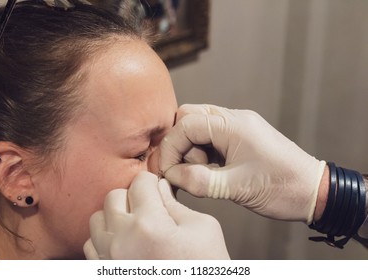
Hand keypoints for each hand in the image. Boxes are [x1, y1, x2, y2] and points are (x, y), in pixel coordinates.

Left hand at [83, 171, 229, 259]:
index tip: (157, 189)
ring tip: (136, 227)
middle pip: (113, 196)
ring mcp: (109, 259)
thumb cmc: (204, 269)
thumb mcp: (202, 228)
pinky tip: (126, 243)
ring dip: (115, 217)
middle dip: (132, 197)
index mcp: (149, 225)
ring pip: (98, 219)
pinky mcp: (104, 271)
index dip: (152, 182)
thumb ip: (175, 203)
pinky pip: (91, 244)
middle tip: (149, 208)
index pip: (139, 182)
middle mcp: (122, 241)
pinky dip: (106, 239)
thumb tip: (159, 188)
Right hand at [160, 104, 325, 222]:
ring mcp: (238, 127)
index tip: (168, 171)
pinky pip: (211, 137)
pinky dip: (203, 152)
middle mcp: (234, 119)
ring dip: (192, 149)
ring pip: (199, 126)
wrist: (312, 190)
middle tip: (187, 169)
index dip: (171, 147)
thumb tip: (171, 175)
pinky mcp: (241, 137)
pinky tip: (212, 170)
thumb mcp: (235, 188)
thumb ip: (198, 180)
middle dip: (180, 144)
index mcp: (233, 125)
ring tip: (204, 173)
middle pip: (189, 117)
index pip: (186, 123)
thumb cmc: (281, 187)